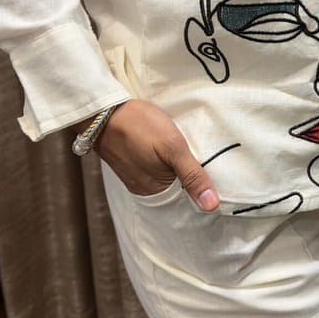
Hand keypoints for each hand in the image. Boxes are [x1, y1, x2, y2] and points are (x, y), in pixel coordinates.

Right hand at [75, 99, 219, 210]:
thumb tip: (211, 206)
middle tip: (204, 157)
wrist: (102, 111)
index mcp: (157, 191)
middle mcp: (146, 190)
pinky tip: (167, 150)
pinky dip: (163, 162)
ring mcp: (136, 177)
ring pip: (166, 178)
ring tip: (188, 152)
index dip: (203, 186)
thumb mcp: (173, 147)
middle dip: (191, 177)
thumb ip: (193, 176)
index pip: (189, 197)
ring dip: (177, 168)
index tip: (216, 174)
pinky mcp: (131, 165)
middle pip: (178, 188)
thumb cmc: (139, 126)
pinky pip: (154, 169)